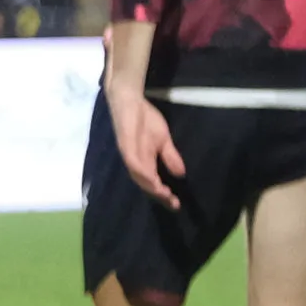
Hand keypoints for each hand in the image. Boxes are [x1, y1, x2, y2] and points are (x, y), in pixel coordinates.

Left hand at [108, 86, 185, 209]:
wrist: (130, 100)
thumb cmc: (145, 119)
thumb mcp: (163, 140)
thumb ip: (170, 156)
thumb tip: (180, 174)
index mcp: (144, 161)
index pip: (153, 183)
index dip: (163, 195)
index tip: (177, 204)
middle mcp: (134, 162)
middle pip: (145, 184)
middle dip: (158, 195)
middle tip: (172, 203)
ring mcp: (129, 154)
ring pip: (138, 176)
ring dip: (151, 187)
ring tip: (164, 195)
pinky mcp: (125, 145)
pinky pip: (132, 162)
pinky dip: (142, 172)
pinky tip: (152, 179)